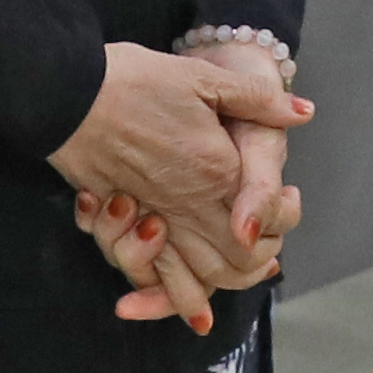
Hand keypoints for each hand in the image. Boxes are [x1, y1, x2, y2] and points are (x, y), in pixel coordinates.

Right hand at [54, 41, 274, 321]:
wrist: (67, 88)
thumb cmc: (136, 80)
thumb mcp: (204, 77)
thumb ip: (258, 101)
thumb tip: (304, 113)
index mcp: (219, 172)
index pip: (262, 227)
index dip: (276, 230)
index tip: (282, 212)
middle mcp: (187, 205)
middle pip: (231, 263)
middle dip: (248, 271)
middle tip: (262, 260)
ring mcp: (149, 216)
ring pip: (187, 276)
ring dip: (201, 293)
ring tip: (215, 294)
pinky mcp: (115, 219)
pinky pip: (143, 269)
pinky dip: (154, 287)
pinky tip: (156, 289)